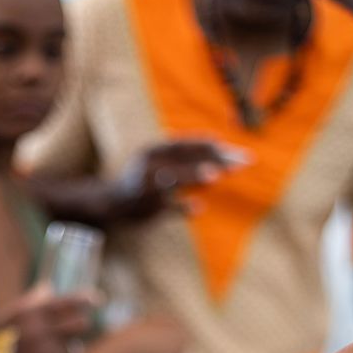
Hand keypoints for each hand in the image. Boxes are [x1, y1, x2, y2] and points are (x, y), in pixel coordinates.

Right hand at [0, 286, 95, 352]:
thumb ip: (32, 301)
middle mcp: (43, 333)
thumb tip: (48, 286)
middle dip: (78, 326)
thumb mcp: (9, 316)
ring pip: (75, 350)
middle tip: (74, 329)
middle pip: (81, 324)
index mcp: (33, 314)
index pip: (70, 302)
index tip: (95, 299)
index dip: (85, 300)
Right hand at [110, 139, 249, 218]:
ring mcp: (147, 187)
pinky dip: (182, 208)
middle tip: (241, 162)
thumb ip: (182, 157)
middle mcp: (149, 166)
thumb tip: (217, 146)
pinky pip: (167, 208)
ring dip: (193, 176)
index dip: (208, 145)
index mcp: (152, 152)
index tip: (231, 149)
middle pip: (186, 159)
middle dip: (214, 159)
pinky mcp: (148, 207)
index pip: (184, 144)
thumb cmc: (140, 181)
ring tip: (215, 176)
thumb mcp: (155, 162)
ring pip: (173, 179)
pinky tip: (198, 208)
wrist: (111, 203)